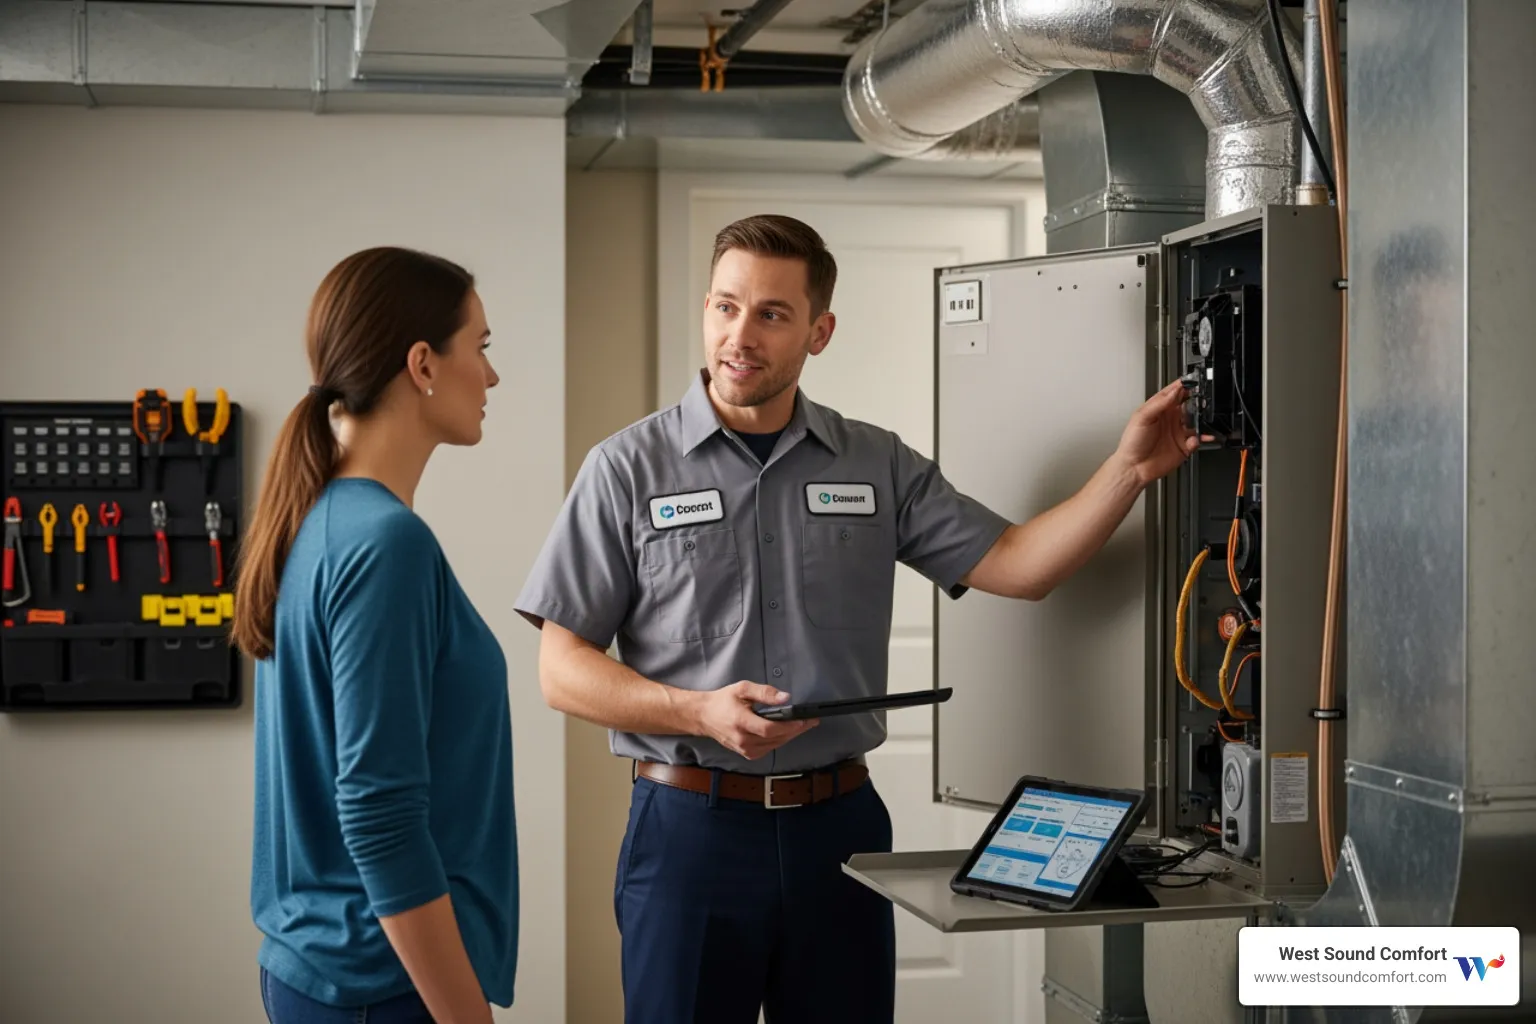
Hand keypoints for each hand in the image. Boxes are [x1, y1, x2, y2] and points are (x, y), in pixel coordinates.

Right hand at [692, 682, 818, 759]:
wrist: (704, 716)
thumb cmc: (723, 701)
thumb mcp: (743, 689)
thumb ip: (765, 693)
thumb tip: (786, 697)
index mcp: (740, 722)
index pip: (770, 729)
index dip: (789, 726)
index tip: (804, 720)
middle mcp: (742, 739)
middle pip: (776, 739)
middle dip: (796, 730)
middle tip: (811, 721)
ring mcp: (744, 749)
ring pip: (775, 745)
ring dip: (790, 736)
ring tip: (803, 725)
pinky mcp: (747, 754)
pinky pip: (769, 748)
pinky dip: (780, 740)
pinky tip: (787, 732)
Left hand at [1114, 379, 1210, 486]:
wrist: (1133, 467)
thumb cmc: (1132, 442)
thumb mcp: (1142, 418)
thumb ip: (1159, 403)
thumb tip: (1174, 391)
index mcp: (1160, 409)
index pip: (1176, 392)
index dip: (1185, 386)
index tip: (1195, 381)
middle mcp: (1171, 419)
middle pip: (1190, 405)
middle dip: (1199, 402)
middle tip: (1203, 402)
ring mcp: (1178, 432)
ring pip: (1197, 422)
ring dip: (1203, 420)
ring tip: (1204, 420)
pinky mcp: (1184, 446)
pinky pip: (1198, 440)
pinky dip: (1202, 438)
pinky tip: (1196, 438)